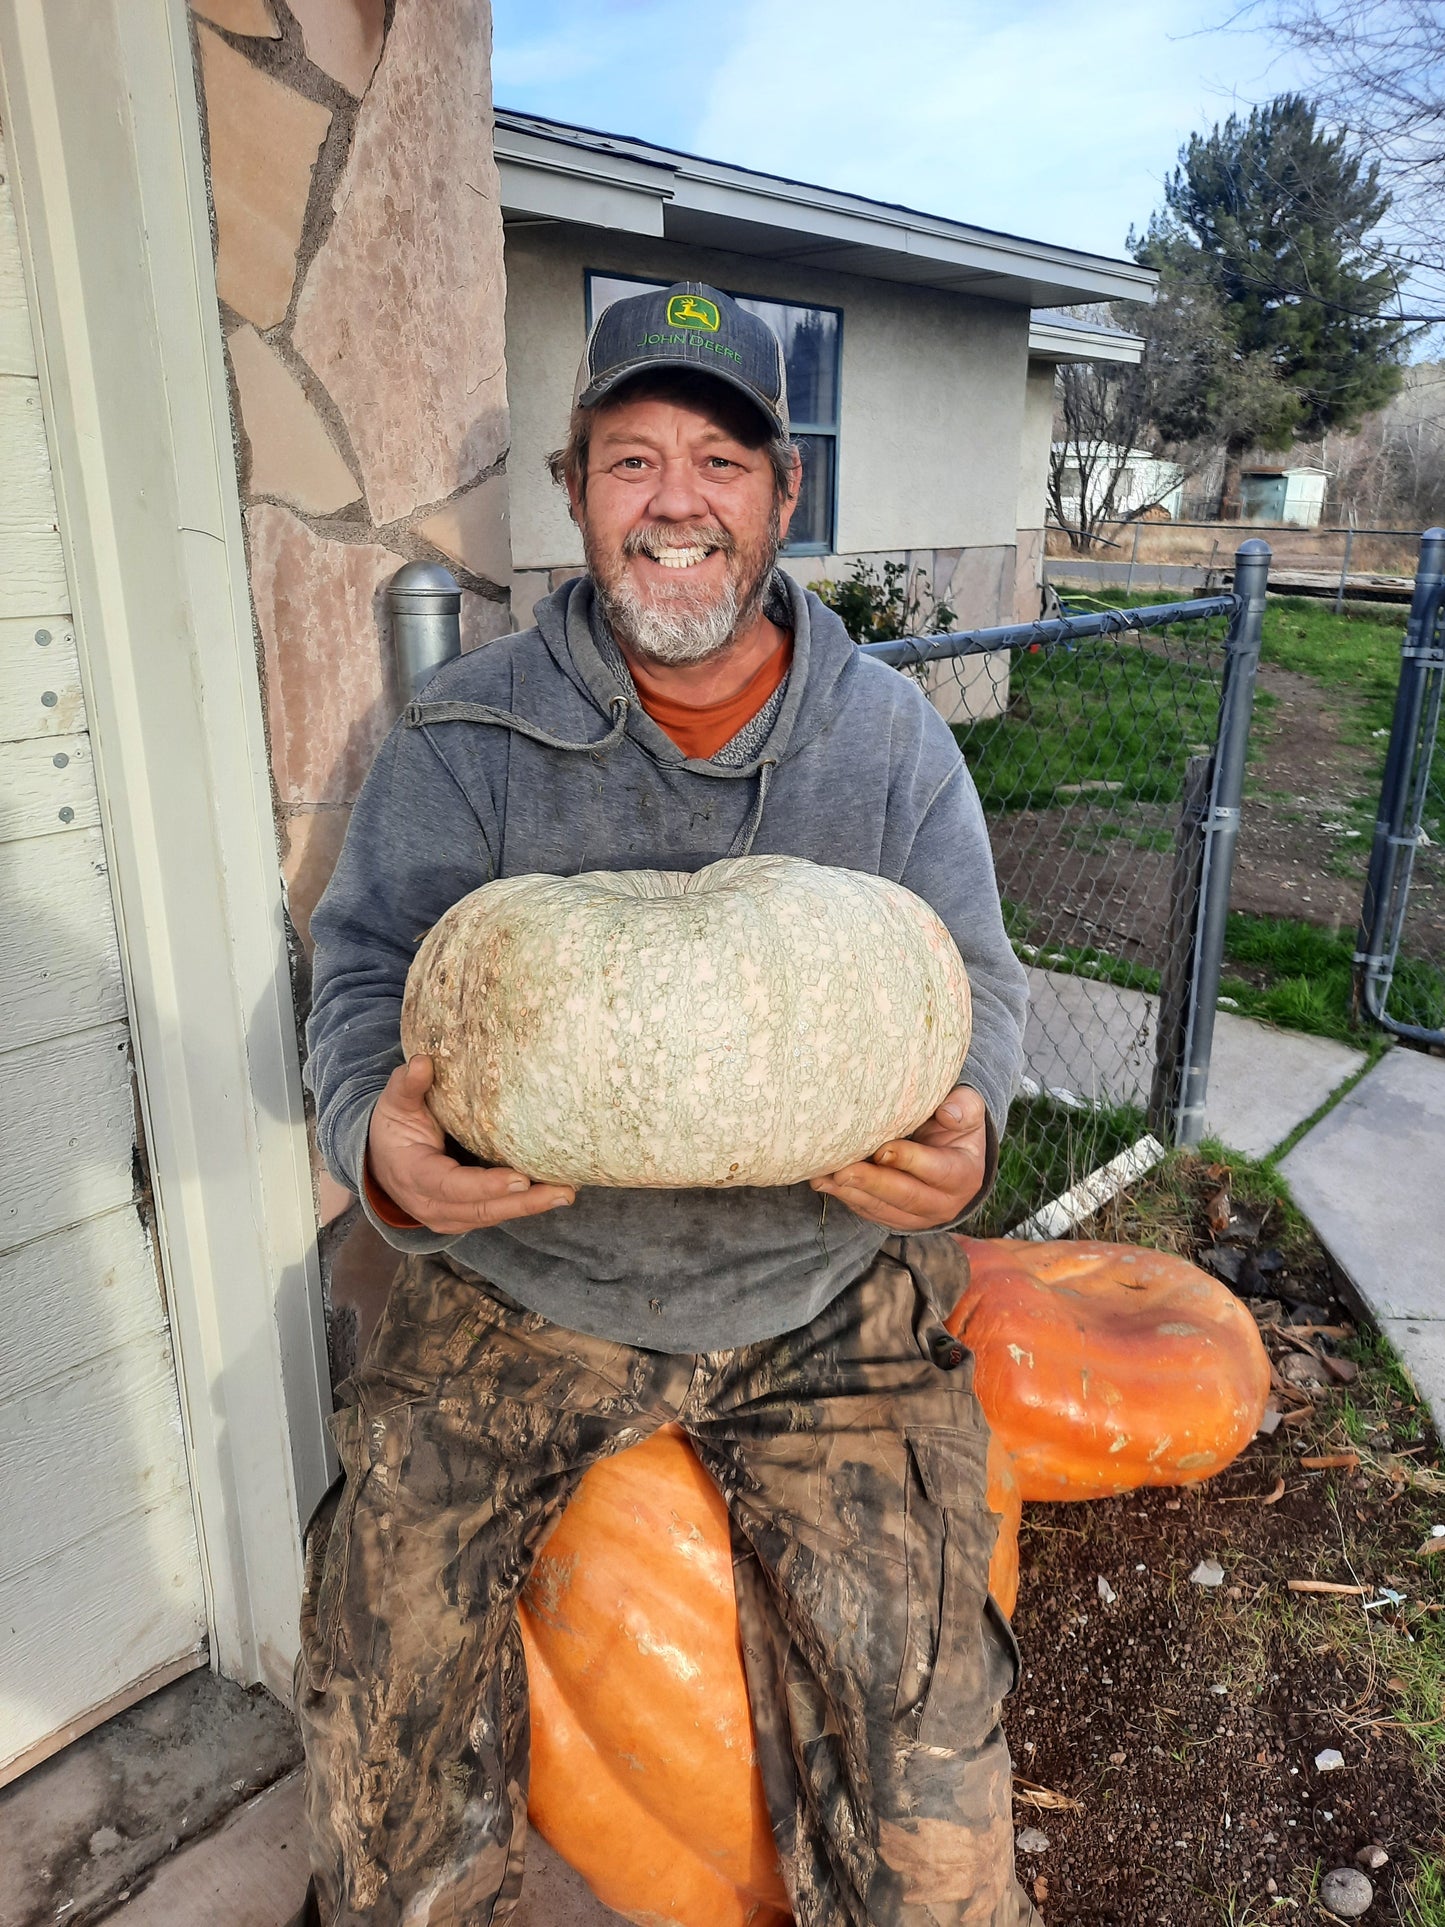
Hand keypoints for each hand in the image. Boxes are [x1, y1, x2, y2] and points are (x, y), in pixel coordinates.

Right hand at [367, 1056, 575, 1233]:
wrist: (381, 1161)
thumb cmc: (393, 1128)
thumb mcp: (395, 1104)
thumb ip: (408, 1085)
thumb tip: (422, 1062)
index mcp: (414, 1176)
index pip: (452, 1186)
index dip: (486, 1185)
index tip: (521, 1178)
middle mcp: (431, 1205)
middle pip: (482, 1210)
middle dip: (524, 1203)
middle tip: (563, 1191)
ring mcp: (448, 1217)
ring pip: (493, 1216)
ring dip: (531, 1207)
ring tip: (566, 1192)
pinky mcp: (463, 1218)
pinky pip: (495, 1214)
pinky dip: (522, 1206)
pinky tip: (552, 1194)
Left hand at [809, 1086, 987, 1232]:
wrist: (954, 1156)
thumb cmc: (956, 1126)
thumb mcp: (969, 1111)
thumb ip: (963, 1108)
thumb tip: (947, 1114)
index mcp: (964, 1175)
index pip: (936, 1170)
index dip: (909, 1160)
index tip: (882, 1149)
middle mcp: (944, 1203)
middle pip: (905, 1196)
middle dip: (872, 1183)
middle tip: (843, 1171)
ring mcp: (918, 1217)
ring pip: (883, 1209)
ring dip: (852, 1193)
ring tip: (824, 1177)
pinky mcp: (896, 1219)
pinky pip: (870, 1212)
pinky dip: (846, 1198)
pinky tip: (824, 1183)